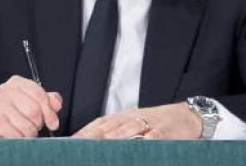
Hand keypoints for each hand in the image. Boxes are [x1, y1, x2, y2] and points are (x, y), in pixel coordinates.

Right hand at [0, 75, 61, 137]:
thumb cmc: (14, 112)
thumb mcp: (31, 101)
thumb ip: (47, 100)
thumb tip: (56, 102)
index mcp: (17, 83)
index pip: (40, 94)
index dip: (49, 111)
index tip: (52, 122)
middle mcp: (6, 91)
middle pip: (34, 111)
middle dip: (37, 124)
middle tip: (32, 125)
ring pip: (27, 126)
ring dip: (29, 134)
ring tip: (22, 130)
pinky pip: (17, 136)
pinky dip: (19, 139)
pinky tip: (14, 134)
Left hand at [71, 102, 201, 139]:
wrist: (186, 116)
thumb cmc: (158, 124)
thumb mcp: (135, 125)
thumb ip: (117, 133)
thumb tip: (97, 143)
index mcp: (123, 118)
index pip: (100, 124)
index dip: (86, 131)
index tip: (72, 140)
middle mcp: (132, 118)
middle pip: (110, 125)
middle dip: (94, 134)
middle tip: (80, 143)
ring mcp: (149, 123)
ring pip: (130, 128)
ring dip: (116, 135)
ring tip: (103, 142)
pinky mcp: (166, 130)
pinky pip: (157, 134)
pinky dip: (149, 139)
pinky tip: (143, 143)